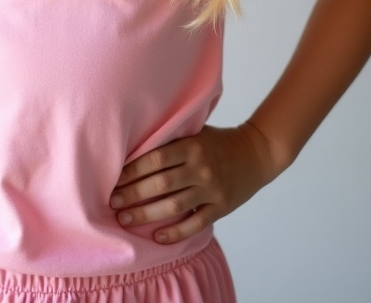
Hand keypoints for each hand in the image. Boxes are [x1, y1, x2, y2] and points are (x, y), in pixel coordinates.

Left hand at [110, 123, 277, 243]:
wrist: (257, 152)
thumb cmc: (218, 141)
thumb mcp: (196, 133)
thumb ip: (172, 140)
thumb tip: (134, 148)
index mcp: (191, 146)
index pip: (155, 158)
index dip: (132, 170)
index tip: (113, 179)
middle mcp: (200, 168)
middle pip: (160, 183)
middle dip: (133, 194)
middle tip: (113, 202)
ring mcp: (211, 189)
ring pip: (174, 206)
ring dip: (146, 214)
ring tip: (125, 220)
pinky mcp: (221, 207)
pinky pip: (195, 223)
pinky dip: (176, 232)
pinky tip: (157, 236)